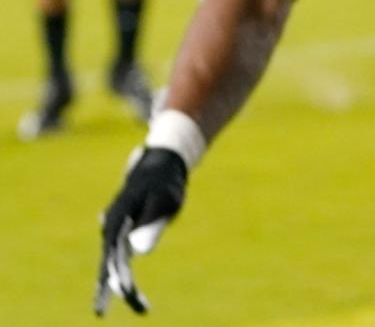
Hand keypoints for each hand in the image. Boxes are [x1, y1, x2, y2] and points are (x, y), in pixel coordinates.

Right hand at [94, 148, 187, 315]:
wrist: (160, 164)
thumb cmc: (165, 182)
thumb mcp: (165, 200)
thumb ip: (153, 225)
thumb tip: (139, 253)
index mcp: (119, 219)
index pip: (116, 255)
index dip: (121, 278)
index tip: (127, 294)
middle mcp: (111, 226)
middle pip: (112, 263)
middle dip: (120, 287)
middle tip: (135, 310)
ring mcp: (114, 229)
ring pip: (114, 261)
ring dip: (120, 283)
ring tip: (138, 305)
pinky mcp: (122, 231)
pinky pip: (119, 256)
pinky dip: (123, 272)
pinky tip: (122, 288)